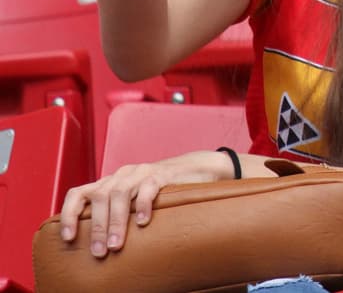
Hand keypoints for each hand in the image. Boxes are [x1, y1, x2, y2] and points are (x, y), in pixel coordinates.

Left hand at [59, 150, 232, 256]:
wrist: (194, 170)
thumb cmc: (159, 192)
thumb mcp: (132, 201)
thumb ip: (115, 214)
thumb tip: (96, 246)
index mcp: (109, 182)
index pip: (79, 193)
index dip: (69, 214)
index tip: (69, 238)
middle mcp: (121, 175)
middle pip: (99, 197)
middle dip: (97, 227)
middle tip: (99, 252)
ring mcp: (141, 172)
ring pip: (120, 194)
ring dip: (115, 222)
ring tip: (116, 245)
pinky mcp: (161, 174)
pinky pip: (148, 188)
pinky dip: (142, 206)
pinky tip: (143, 223)